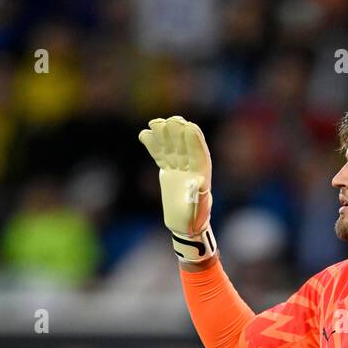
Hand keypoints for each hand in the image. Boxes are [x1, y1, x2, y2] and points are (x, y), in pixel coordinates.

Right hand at [138, 115, 215, 262]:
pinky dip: (153, 146)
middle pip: (184, 146)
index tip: (189, 126)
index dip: (194, 141)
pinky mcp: (169, 171)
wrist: (184, 226)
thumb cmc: (193, 221)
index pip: (199, 154)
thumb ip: (198, 197)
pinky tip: (145, 134)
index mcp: (202, 175)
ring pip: (171, 147)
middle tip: (171, 121)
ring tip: (154, 123)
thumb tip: (199, 182)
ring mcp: (179, 168)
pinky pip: (160, 155)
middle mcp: (191, 168)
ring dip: (164, 135)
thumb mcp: (197, 212)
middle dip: (178, 133)